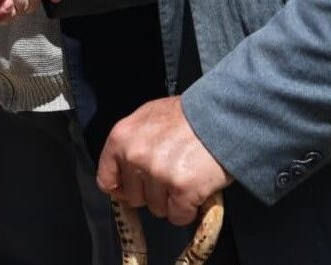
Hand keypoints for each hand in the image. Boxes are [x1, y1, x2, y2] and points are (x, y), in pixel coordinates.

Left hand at [98, 97, 232, 226]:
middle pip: (134, 198)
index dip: (123, 187)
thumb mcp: (151, 116)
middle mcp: (135, 156)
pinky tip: (197, 188)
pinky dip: (190, 209)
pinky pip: (179, 216)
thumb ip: (133, 141)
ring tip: (188, 175)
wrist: (223, 115)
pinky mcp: (182, 190)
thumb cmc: (189, 114)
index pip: (106, 179)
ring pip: (157, 209)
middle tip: (173, 172)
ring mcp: (158, 174)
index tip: (135, 187)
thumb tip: (125, 168)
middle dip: (153, 191)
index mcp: (122, 137)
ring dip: (173, 199)